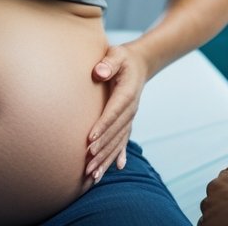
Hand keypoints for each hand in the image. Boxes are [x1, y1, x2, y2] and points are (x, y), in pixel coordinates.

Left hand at [84, 42, 147, 184]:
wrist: (140, 64)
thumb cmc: (122, 58)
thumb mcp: (116, 54)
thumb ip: (108, 62)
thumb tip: (99, 72)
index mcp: (127, 93)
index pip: (113, 113)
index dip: (102, 127)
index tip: (90, 140)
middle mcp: (130, 109)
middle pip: (115, 132)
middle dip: (102, 149)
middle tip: (87, 164)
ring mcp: (130, 116)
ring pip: (118, 141)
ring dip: (107, 158)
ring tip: (94, 174)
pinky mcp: (127, 120)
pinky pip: (124, 139)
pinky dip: (119, 154)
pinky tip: (117, 167)